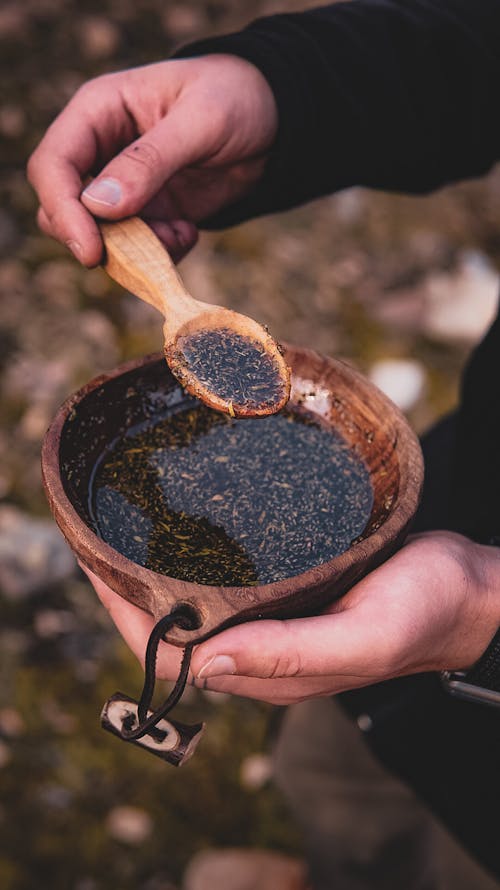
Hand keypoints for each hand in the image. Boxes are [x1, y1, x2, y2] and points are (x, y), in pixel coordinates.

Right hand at [27, 55, 277, 265]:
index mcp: (99, 113)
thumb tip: (100, 206)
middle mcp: (101, 152)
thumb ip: (150, 161)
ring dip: (135, 251)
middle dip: (96, 239)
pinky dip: (160, 254)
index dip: (63, 210)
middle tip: (140, 254)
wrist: (275, 121)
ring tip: (180, 232)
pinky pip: (136, 250)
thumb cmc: (236, 98)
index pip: (53, 165)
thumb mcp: (200, 122)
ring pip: (99, 237)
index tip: (91, 250)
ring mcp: (124, 188)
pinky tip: (189, 232)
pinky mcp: (150, 214)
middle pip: (62, 208)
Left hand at [80, 531, 499, 704]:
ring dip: (155, 573)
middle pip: (172, 631)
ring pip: (195, 605)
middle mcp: (263, 653)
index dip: (126, 614)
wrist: (469, 590)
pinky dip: (194, 560)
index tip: (95, 562)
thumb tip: (202, 665)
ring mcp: (276, 624)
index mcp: (272, 673)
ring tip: (126, 526)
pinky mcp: (291, 596)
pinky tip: (184, 529)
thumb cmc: (426, 610)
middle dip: (127, 590)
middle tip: (98, 533)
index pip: (172, 657)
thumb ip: (292, 655)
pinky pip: (226, 584)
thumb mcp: (366, 635)